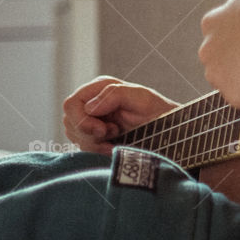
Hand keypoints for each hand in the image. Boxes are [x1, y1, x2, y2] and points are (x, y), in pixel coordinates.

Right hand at [63, 76, 177, 153]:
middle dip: (89, 134)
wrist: (169, 132)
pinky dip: (97, 151)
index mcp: (100, 87)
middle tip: (114, 134)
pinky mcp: (94, 137)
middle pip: (70, 121)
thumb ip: (114, 95)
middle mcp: (93, 102)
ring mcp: (92, 120)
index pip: (72, 104)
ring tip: (116, 139)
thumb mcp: (141, 98)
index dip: (82, 120)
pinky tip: (113, 148)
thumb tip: (89, 107)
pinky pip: (83, 147)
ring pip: (74, 136)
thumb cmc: (158, 112)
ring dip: (94, 143)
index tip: (103, 131)